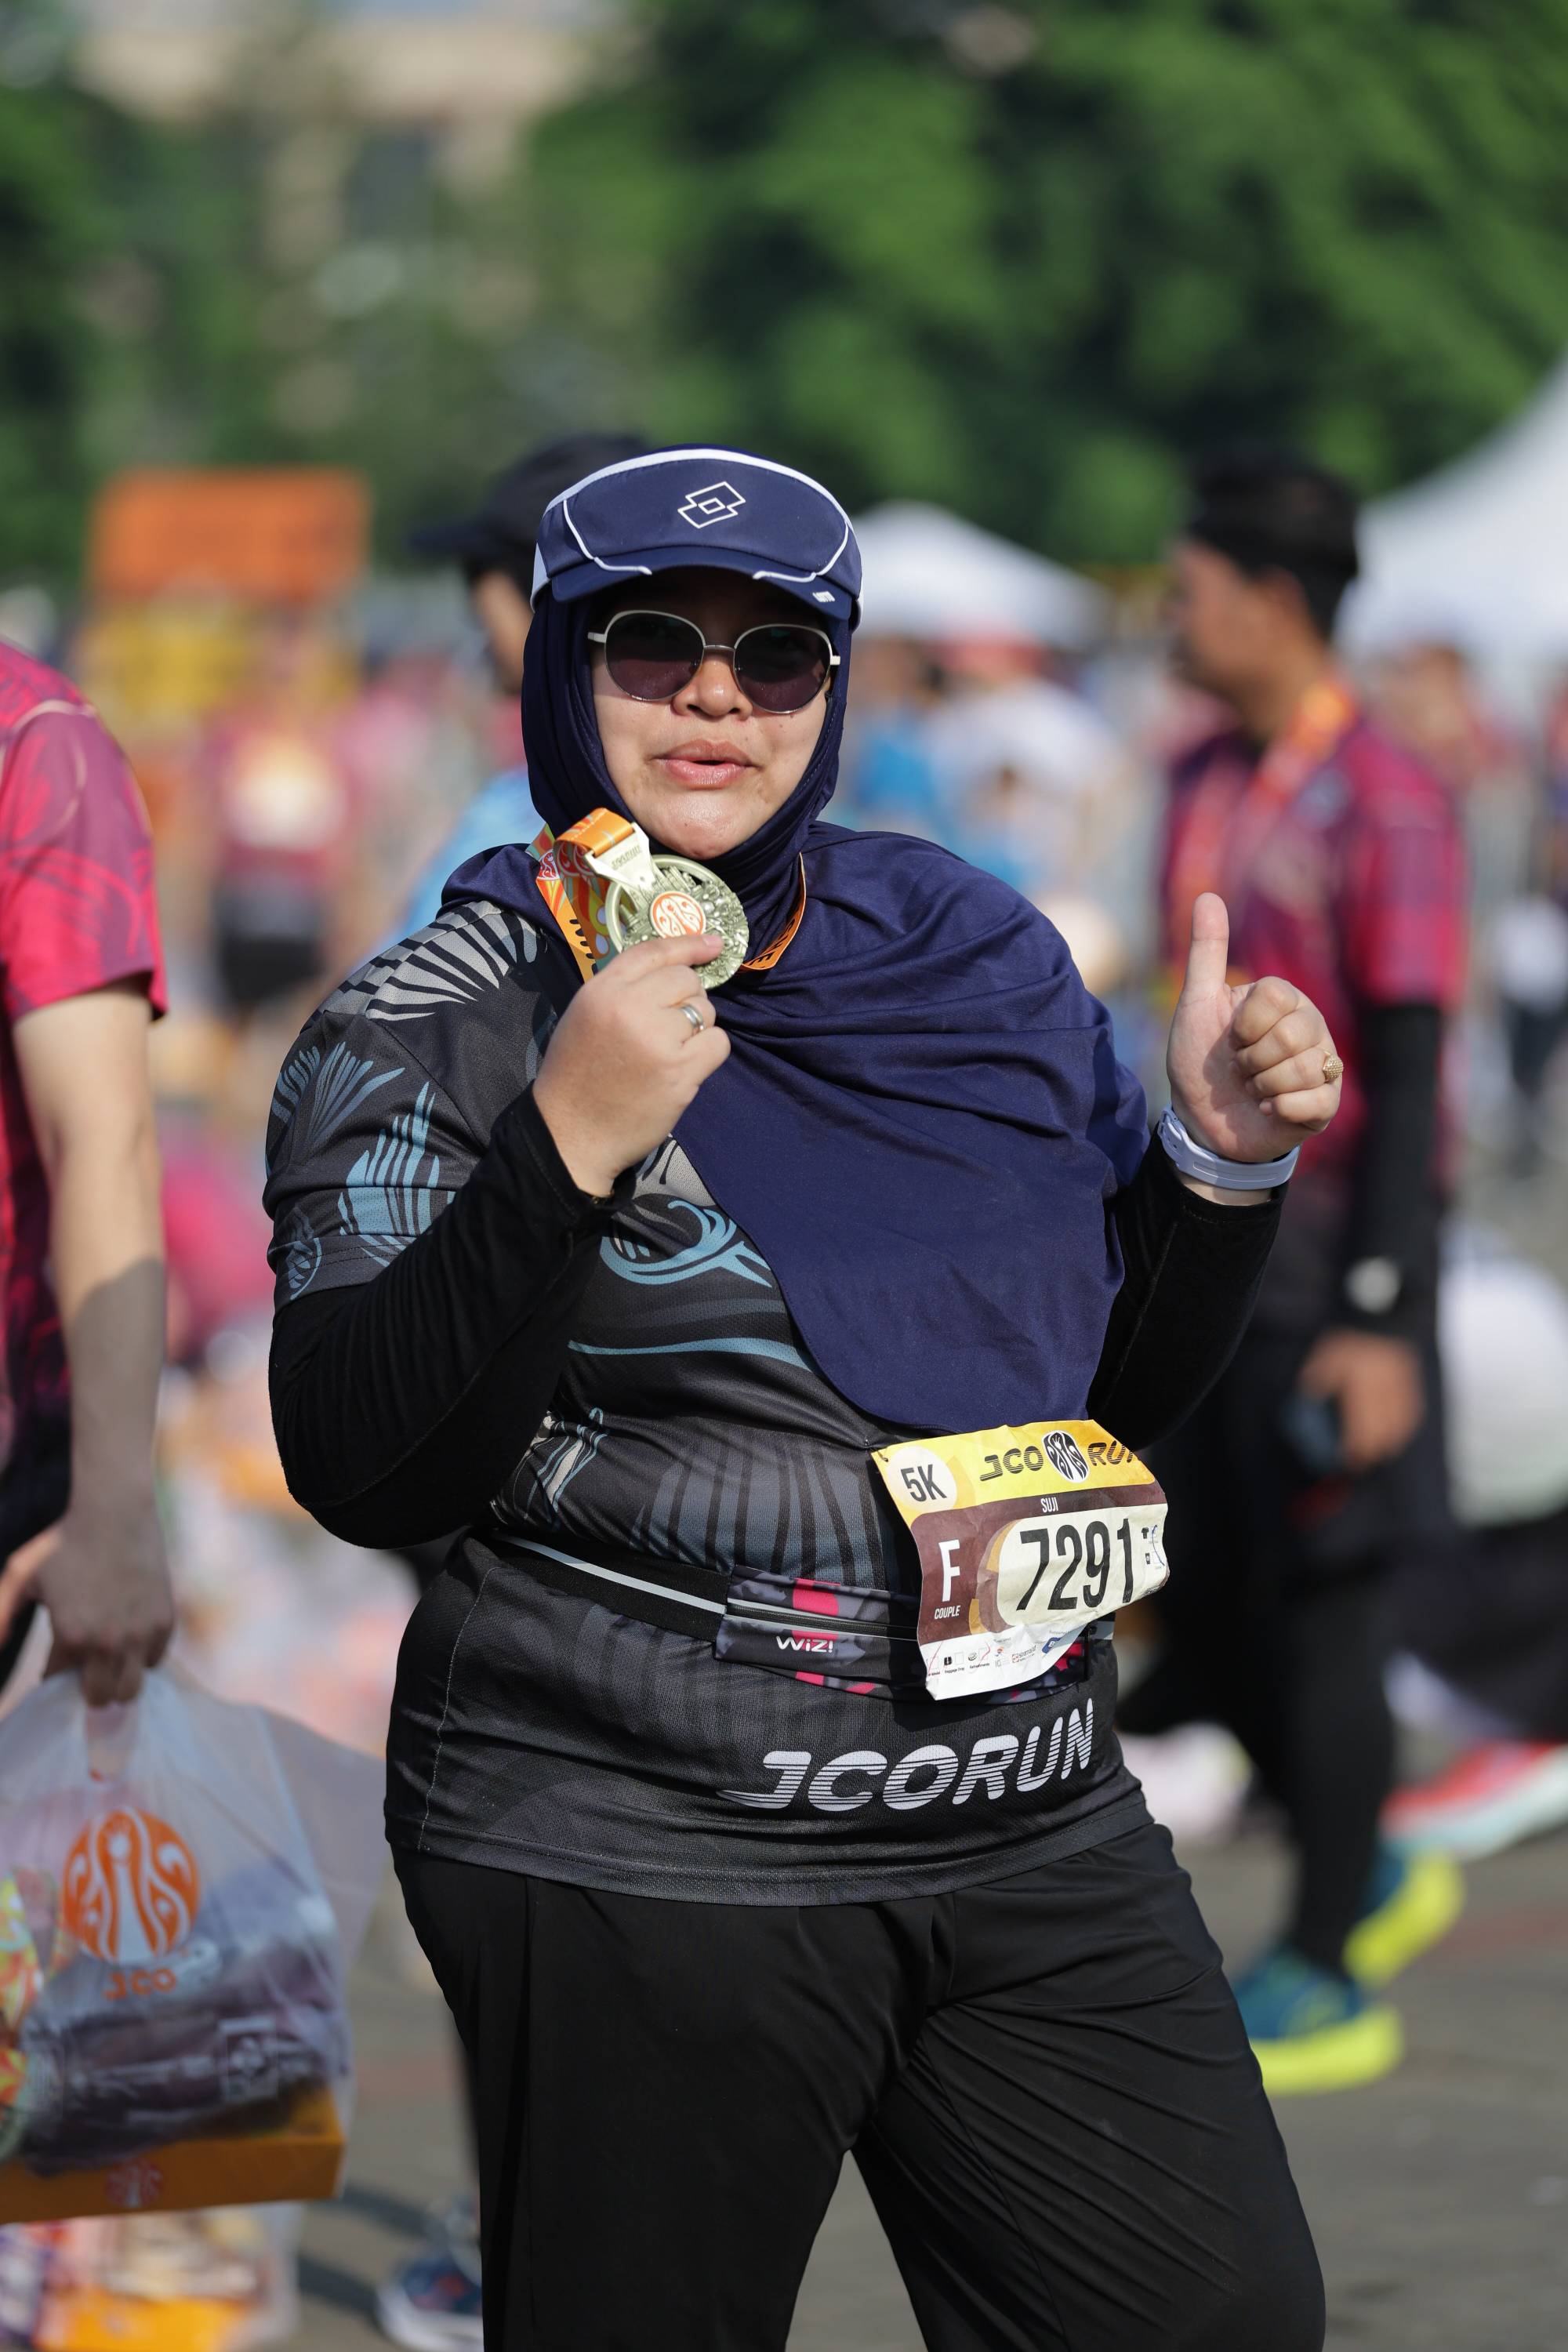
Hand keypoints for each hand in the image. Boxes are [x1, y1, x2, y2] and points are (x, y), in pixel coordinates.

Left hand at [0, 1490, 173, 1705]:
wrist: (115, 1512)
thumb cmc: (63, 1543)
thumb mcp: (22, 1578)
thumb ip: (2, 1616)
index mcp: (71, 1636)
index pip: (58, 1680)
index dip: (53, 1669)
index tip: (56, 1657)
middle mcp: (108, 1643)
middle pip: (100, 1698)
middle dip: (86, 1687)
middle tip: (83, 1665)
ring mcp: (141, 1635)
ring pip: (131, 1689)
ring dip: (117, 1678)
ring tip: (109, 1658)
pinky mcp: (165, 1622)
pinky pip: (154, 1660)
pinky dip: (141, 1656)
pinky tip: (130, 1635)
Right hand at [533, 934, 731, 1196]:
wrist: (570, 1133)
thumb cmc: (576, 1076)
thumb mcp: (584, 1017)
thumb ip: (622, 991)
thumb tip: (677, 972)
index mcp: (601, 991)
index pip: (654, 951)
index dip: (688, 944)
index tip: (713, 944)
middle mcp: (629, 1007)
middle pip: (686, 980)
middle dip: (687, 999)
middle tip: (670, 1027)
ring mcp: (657, 1039)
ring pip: (705, 1011)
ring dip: (697, 1028)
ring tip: (669, 1051)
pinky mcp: (679, 1071)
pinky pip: (717, 1043)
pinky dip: (709, 1052)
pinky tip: (685, 1067)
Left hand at [1167, 893, 1342, 1161]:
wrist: (1201, 1122)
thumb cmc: (1201, 1061)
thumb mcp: (1197, 1004)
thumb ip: (1207, 952)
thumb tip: (1207, 895)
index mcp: (1286, 1000)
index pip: (1277, 996)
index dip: (1244, 1025)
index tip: (1230, 1038)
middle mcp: (1312, 1028)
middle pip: (1293, 1034)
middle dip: (1251, 1060)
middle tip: (1240, 1069)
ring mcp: (1324, 1066)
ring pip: (1304, 1069)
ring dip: (1263, 1087)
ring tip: (1254, 1091)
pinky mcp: (1327, 1104)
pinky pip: (1315, 1102)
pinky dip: (1280, 1109)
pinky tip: (1269, 1110)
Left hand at [1298, 1329, 1423, 1472]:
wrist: (1381, 1316)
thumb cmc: (1348, 1338)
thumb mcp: (1325, 1355)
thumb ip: (1318, 1378)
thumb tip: (1309, 1397)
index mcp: (1362, 1383)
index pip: (1361, 1425)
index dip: (1355, 1448)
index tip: (1347, 1460)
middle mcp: (1385, 1388)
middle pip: (1383, 1430)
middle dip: (1373, 1452)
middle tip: (1362, 1463)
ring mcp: (1403, 1385)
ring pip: (1401, 1424)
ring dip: (1391, 1443)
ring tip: (1379, 1454)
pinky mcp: (1413, 1381)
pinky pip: (1413, 1411)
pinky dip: (1405, 1427)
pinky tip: (1397, 1435)